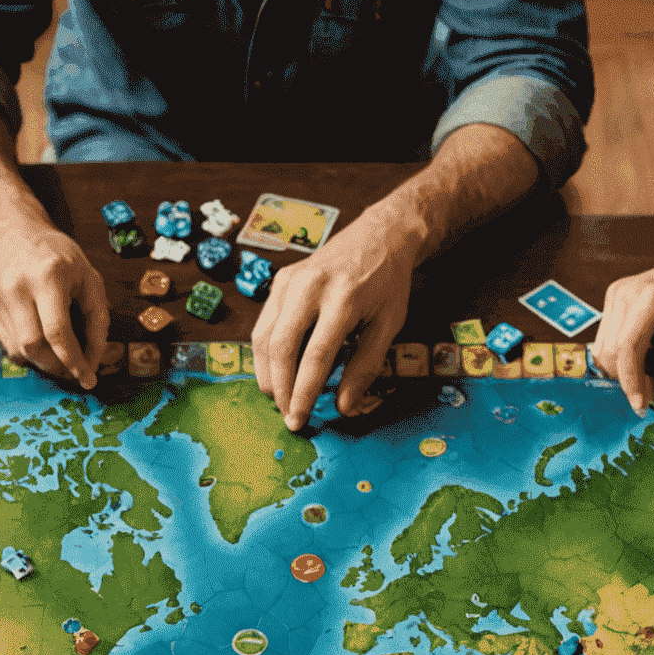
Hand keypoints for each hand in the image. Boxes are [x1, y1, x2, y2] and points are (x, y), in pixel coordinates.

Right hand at [0, 215, 108, 388]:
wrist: (10, 232)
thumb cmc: (56, 255)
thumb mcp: (88, 276)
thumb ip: (97, 317)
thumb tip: (94, 359)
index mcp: (46, 276)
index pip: (58, 333)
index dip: (74, 362)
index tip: (88, 379)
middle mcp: (16, 288)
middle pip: (35, 347)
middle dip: (58, 367)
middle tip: (73, 372)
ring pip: (20, 351)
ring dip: (44, 363)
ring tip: (59, 358)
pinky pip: (9, 345)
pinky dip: (28, 353)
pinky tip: (40, 343)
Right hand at [251, 208, 417, 431]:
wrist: (379, 236)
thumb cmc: (387, 283)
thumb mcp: (389, 324)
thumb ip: (366, 366)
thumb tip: (344, 407)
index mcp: (343, 298)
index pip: (316, 355)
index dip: (304, 392)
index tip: (300, 419)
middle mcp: (311, 286)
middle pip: (282, 347)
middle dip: (280, 388)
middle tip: (287, 416)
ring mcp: (290, 281)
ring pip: (265, 337)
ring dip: (267, 375)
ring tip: (280, 399)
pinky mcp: (280, 280)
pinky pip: (264, 324)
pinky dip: (265, 355)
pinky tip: (276, 373)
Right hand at [594, 256, 653, 411]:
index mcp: (653, 299)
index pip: (627, 348)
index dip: (631, 382)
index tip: (642, 405)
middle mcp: (627, 294)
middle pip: (610, 352)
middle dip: (628, 380)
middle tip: (652, 394)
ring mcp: (616, 295)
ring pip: (603, 349)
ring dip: (621, 371)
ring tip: (648, 377)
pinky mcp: (612, 300)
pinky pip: (605, 340)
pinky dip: (620, 359)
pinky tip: (641, 361)